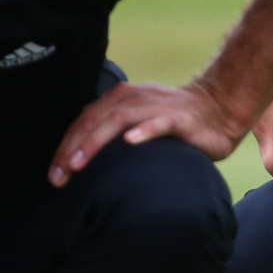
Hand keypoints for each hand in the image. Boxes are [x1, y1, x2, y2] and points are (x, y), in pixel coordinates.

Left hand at [48, 79, 242, 186]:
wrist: (218, 109)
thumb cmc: (173, 123)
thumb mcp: (136, 123)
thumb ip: (112, 132)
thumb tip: (81, 161)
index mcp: (120, 99)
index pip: (84, 120)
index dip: (66, 145)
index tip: (54, 174)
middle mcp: (134, 98)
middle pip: (95, 119)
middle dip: (74, 148)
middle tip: (61, 175)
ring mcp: (156, 106)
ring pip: (119, 120)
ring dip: (96, 141)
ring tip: (80, 163)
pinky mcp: (179, 118)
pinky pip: (159, 123)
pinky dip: (144, 131)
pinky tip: (130, 142)